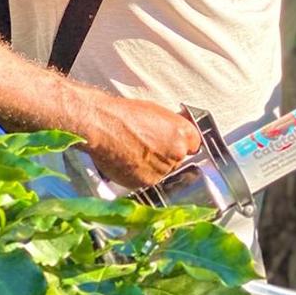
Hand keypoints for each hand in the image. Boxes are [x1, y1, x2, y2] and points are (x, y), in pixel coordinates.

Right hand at [84, 96, 201, 188]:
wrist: (102, 126)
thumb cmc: (124, 114)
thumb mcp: (155, 112)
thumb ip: (170, 127)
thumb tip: (173, 134)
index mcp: (182, 133)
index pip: (193, 145)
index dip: (180, 143)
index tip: (172, 143)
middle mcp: (176, 153)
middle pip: (178, 160)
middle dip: (166, 155)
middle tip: (148, 147)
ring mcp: (162, 170)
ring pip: (163, 172)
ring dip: (153, 167)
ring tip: (134, 153)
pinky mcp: (146, 182)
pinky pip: (148, 181)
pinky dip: (140, 175)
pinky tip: (128, 161)